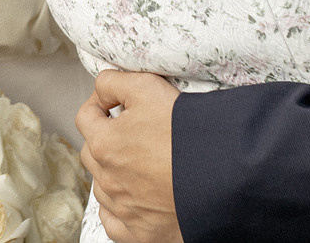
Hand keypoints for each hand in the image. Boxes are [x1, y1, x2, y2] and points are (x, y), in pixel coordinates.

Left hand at [78, 69, 182, 242]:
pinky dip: (118, 210)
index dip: (99, 104)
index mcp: (104, 144)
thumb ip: (114, 82)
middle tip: (130, 131)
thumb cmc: (187, 131)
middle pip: (92, 153)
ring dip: (113, 174)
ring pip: (103, 188)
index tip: (113, 103)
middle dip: (105, 138)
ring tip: (139, 164)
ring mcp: (124, 209)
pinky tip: (131, 199)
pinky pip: (114, 223)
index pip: (86, 118)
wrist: (223, 174)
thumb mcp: (148, 88)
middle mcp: (108, 180)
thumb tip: (102, 87)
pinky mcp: (141, 234)